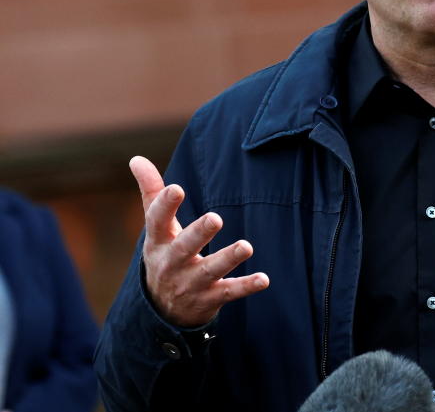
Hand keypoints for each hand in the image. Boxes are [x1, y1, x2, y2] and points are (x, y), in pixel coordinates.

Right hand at [131, 156, 269, 326]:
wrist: (162, 310)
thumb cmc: (165, 254)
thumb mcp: (156, 228)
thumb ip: (151, 192)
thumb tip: (136, 158)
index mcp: (159, 242)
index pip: (157, 221)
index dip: (165, 205)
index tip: (176, 188)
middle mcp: (173, 263)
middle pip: (184, 247)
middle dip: (199, 233)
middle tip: (215, 218)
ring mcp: (191, 283)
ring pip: (210, 271)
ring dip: (227, 259)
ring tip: (246, 246)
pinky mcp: (210, 298)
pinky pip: (229, 292)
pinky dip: (246, 286)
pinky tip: (264, 279)